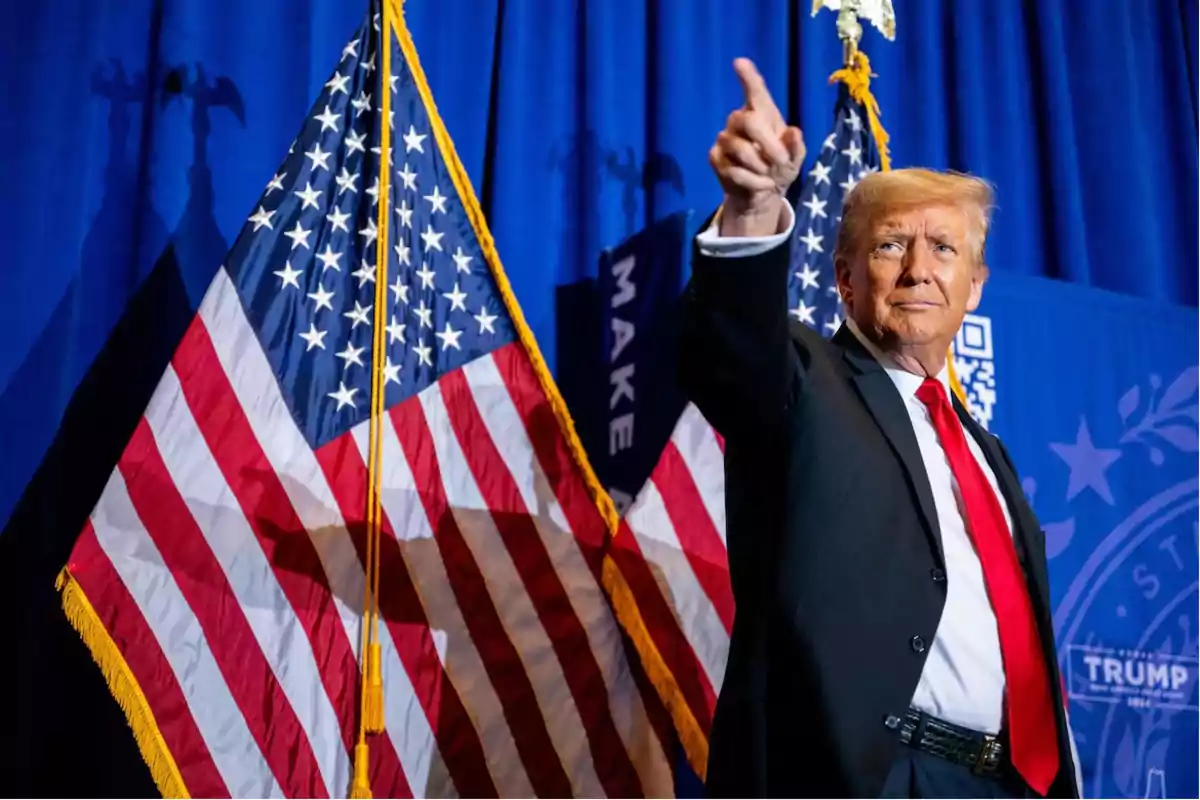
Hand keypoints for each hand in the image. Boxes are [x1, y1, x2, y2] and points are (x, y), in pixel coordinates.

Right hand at [709, 58, 805, 236]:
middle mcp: (740, 121)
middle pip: (748, 121)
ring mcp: (725, 139)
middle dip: (769, 145)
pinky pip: (734, 170)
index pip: (755, 92)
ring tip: (769, 175)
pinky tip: (759, 183)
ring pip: (741, 149)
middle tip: (782, 162)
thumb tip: (794, 133)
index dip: (748, 77)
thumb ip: (797, 147)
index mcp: (762, 114)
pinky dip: (753, 182)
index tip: (740, 62)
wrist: (762, 194)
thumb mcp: (796, 159)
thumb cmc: (780, 167)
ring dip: (761, 168)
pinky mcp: (715, 158)